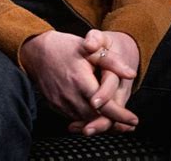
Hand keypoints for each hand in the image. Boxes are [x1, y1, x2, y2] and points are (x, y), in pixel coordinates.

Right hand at [20, 31, 138, 126]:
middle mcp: (70, 95)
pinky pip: (73, 117)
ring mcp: (61, 102)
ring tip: (114, 120)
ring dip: (99, 122)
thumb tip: (131, 73)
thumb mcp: (90, 49)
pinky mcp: (54, 105)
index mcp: (81, 81)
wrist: (36, 50)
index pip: (105, 106)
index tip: (134, 119)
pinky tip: (94, 114)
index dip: (121, 115)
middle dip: (113, 122)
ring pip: (85, 120)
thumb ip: (111, 62)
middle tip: (127, 123)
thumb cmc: (64, 47)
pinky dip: (85, 119)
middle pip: (96, 117)